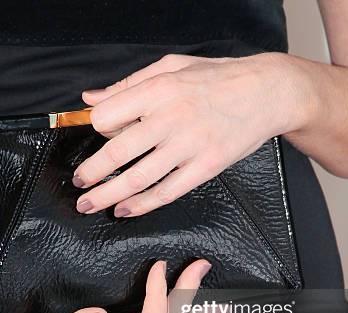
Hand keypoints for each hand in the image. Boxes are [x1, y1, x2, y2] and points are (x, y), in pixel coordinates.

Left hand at [73, 52, 311, 216]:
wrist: (268, 91)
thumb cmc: (217, 78)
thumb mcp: (171, 67)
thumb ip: (128, 85)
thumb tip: (90, 99)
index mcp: (158, 89)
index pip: (107, 116)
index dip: (96, 129)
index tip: (98, 137)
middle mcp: (171, 118)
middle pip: (117, 153)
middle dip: (91, 173)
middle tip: (79, 185)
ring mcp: (190, 145)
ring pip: (138, 178)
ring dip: (108, 195)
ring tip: (90, 205)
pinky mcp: (206, 167)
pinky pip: (167, 192)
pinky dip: (141, 205)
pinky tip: (124, 210)